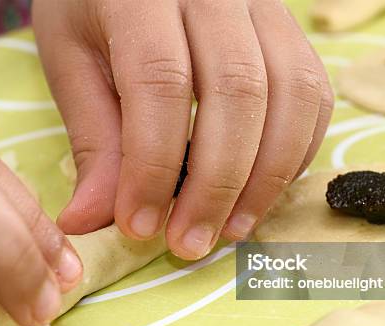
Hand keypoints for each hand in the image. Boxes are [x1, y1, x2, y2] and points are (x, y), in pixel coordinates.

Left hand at [33, 0, 332, 259]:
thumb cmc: (95, 7)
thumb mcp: (71, 59)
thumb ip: (92, 138)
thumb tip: (92, 222)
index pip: (162, 83)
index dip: (155, 167)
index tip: (141, 227)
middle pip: (238, 93)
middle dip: (216, 184)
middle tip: (190, 243)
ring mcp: (263, 7)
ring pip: (291, 94)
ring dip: (266, 178)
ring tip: (230, 229)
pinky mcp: (289, 30)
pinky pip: (313, 93)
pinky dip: (295, 152)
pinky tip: (262, 190)